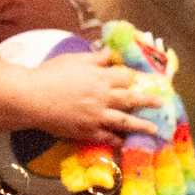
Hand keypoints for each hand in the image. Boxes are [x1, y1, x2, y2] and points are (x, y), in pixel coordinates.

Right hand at [21, 46, 148, 141]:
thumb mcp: (74, 60)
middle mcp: (103, 97)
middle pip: (131, 98)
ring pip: (125, 121)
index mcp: (100, 77)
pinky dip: (118, 139)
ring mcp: (97, 116)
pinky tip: (125, 141)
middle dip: (148, 101)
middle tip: (161, 104)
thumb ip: (95, 58)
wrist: (33, 97)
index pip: (124, 77)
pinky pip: (108, 137)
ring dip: (141, 126)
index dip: (132, 78)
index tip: (138, 80)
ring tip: (154, 130)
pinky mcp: (88, 131)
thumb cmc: (50, 74)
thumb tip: (110, 53)